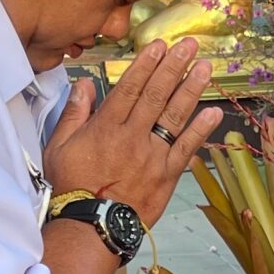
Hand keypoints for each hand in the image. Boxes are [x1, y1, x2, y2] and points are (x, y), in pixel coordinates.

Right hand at [43, 35, 222, 223]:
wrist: (90, 227)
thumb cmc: (73, 189)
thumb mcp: (59, 147)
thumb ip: (74, 113)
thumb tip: (84, 85)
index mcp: (106, 128)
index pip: (130, 88)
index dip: (146, 65)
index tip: (159, 46)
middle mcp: (132, 137)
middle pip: (156, 95)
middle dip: (173, 67)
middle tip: (189, 46)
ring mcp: (152, 156)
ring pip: (174, 116)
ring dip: (191, 89)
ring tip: (204, 67)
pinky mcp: (166, 176)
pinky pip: (187, 148)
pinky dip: (201, 130)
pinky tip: (214, 112)